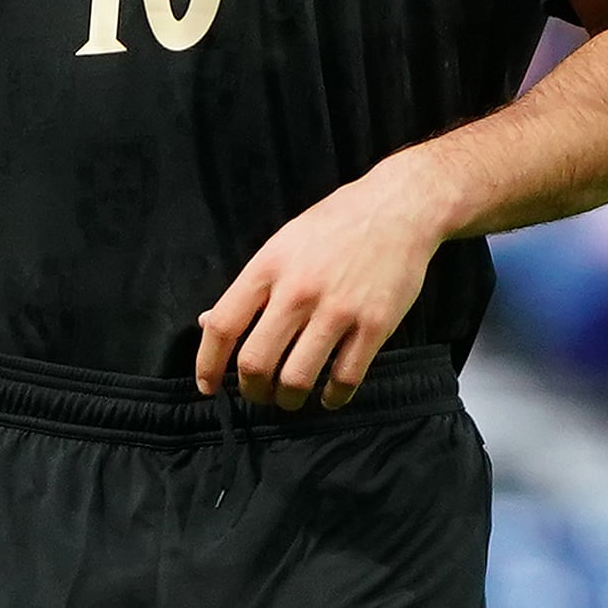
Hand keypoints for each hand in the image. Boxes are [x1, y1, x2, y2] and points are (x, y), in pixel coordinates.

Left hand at [196, 160, 449, 409]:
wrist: (399, 207)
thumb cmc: (335, 225)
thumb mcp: (282, 244)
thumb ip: (249, 287)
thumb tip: (208, 323)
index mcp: (268, 267)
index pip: (224, 325)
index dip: (207, 364)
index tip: (208, 386)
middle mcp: (298, 291)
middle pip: (256, 362)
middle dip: (251, 390)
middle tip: (258, 394)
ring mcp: (339, 310)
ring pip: (297, 379)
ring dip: (287, 400)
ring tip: (289, 398)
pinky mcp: (375, 325)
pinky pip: (345, 378)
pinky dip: (332, 398)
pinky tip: (328, 396)